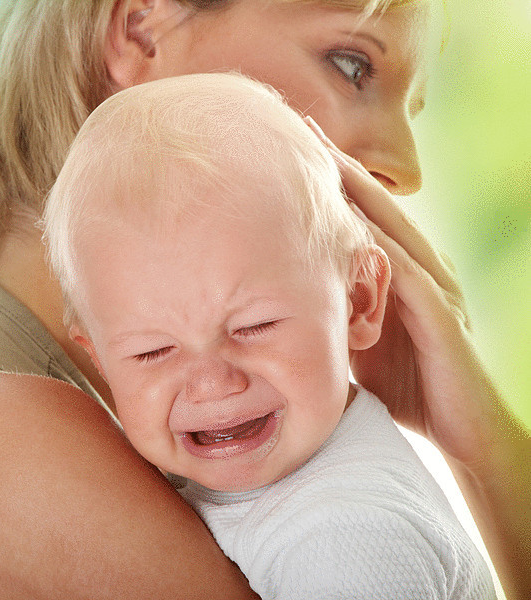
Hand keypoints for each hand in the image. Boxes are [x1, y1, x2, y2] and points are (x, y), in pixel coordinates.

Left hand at [306, 115, 530, 599]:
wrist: (463, 436)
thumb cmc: (407, 390)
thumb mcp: (356, 341)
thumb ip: (329, 312)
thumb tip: (276, 302)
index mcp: (399, 274)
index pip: (359, 215)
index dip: (327, 180)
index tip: (287, 146)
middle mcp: (421, 271)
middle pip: (374, 206)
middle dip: (336, 167)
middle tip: (296, 126)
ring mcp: (435, 290)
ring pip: (391, 228)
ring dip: (356, 191)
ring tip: (318, 154)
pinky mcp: (441, 318)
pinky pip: (405, 273)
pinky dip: (377, 245)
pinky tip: (350, 221)